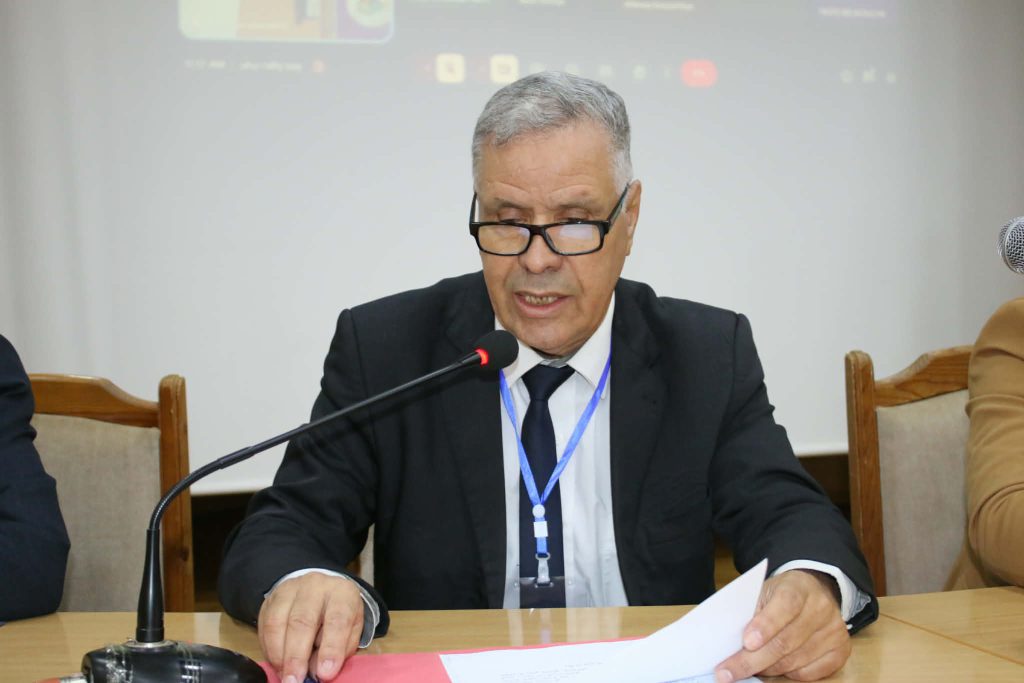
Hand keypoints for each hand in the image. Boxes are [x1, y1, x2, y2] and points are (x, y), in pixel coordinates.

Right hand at [258, 572, 365, 682]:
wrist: (320, 589)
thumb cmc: (337, 613)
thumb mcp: (351, 629)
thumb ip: (340, 649)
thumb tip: (319, 671)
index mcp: (342, 592)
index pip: (337, 619)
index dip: (331, 648)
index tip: (325, 673)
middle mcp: (315, 586)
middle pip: (302, 621)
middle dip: (297, 656)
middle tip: (295, 681)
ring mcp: (290, 589)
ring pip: (278, 623)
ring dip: (280, 655)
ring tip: (286, 676)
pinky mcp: (271, 599)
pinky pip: (265, 625)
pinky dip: (269, 649)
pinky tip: (277, 663)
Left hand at [715, 569, 850, 681]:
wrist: (814, 591)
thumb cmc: (781, 594)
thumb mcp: (764, 591)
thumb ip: (751, 612)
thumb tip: (732, 644)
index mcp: (799, 587)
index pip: (785, 606)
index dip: (765, 625)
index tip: (746, 642)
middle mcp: (821, 608)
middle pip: (785, 642)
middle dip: (752, 660)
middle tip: (727, 672)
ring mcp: (834, 631)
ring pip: (795, 662)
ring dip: (766, 670)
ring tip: (744, 670)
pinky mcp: (840, 651)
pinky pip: (809, 674)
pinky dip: (786, 675)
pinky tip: (770, 670)